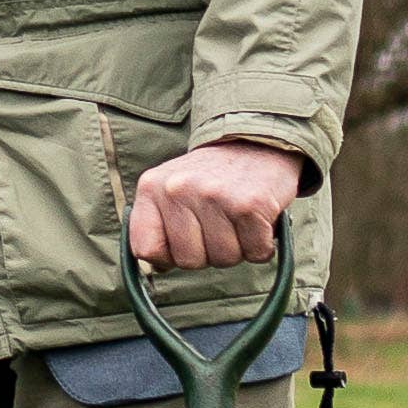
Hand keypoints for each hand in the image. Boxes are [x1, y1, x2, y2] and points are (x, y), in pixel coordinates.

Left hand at [127, 139, 301, 270]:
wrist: (256, 141)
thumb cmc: (210, 176)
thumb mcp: (170, 189)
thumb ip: (158, 224)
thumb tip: (160, 266)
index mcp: (151, 187)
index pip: (146, 249)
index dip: (168, 257)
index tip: (185, 243)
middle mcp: (178, 189)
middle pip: (188, 260)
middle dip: (208, 254)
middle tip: (219, 227)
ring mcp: (214, 196)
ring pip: (223, 259)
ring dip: (237, 249)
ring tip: (237, 221)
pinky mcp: (250, 204)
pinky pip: (255, 252)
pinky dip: (262, 246)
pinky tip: (258, 223)